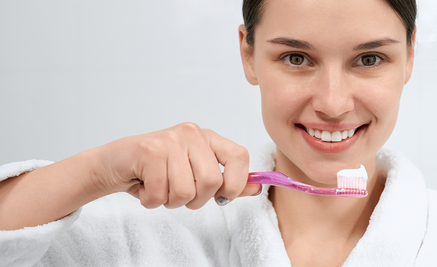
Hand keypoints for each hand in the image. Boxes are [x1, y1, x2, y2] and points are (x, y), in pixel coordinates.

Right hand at [90, 122, 260, 208]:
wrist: (114, 164)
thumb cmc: (157, 170)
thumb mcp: (195, 174)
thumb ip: (226, 182)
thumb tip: (257, 188)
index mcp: (207, 137)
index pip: (240, 156)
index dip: (236, 183)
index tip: (222, 197)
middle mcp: (191, 133)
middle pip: (211, 182)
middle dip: (195, 200)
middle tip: (178, 193)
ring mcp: (169, 140)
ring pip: (185, 191)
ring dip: (170, 201)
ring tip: (159, 187)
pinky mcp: (148, 151)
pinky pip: (161, 194)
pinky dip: (151, 200)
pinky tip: (144, 186)